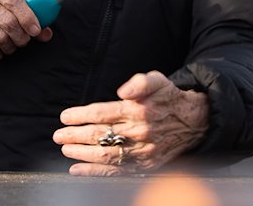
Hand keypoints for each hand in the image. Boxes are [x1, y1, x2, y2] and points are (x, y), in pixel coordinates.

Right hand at [0, 0, 51, 60]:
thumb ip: (22, 13)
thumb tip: (45, 32)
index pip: (14, 0)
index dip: (29, 17)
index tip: (37, 30)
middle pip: (9, 22)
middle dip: (22, 37)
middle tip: (24, 40)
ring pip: (0, 37)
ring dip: (11, 47)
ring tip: (11, 46)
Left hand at [53, 71, 209, 175]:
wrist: (194, 122)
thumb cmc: (169, 99)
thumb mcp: (158, 80)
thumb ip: (139, 82)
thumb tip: (123, 90)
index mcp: (138, 110)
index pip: (103, 113)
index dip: (81, 116)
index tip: (65, 116)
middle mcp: (139, 132)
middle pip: (100, 136)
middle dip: (75, 136)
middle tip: (58, 135)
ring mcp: (141, 151)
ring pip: (105, 155)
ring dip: (81, 154)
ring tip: (65, 149)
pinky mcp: (144, 165)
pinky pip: (116, 171)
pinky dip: (94, 172)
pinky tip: (77, 169)